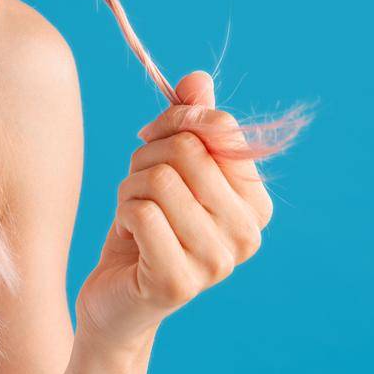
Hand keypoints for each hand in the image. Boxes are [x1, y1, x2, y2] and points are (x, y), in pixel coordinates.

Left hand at [73, 71, 274, 351]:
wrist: (118, 294)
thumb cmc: (147, 224)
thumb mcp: (166, 164)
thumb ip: (188, 120)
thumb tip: (197, 79)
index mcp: (256, 203)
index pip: (220, 128)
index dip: (174, 122)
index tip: (152, 139)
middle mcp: (247, 235)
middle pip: (186, 150)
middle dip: (145, 157)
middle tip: (138, 183)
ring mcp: (217, 263)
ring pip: (160, 180)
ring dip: (130, 187)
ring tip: (134, 210)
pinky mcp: (178, 282)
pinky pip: (142, 213)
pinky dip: (123, 213)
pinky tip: (129, 235)